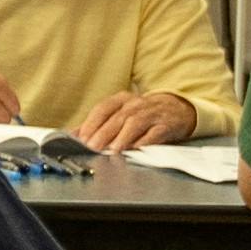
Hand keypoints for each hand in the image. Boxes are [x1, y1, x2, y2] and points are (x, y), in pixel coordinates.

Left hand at [75, 90, 196, 152]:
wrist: (177, 109)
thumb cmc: (143, 114)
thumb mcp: (120, 113)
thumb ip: (97, 124)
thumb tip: (73, 135)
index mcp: (121, 99)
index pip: (102, 109)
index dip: (91, 124)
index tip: (82, 139)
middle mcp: (136, 104)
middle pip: (117, 118)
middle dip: (103, 134)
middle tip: (93, 148)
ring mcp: (152, 114)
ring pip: (135, 123)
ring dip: (122, 137)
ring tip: (113, 150)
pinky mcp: (165, 125)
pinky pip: (154, 133)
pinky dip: (144, 142)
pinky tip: (135, 149)